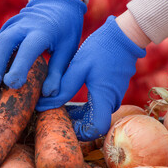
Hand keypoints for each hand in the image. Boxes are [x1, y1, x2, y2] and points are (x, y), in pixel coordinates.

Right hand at [0, 0, 86, 94]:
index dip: (19, 66)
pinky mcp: (6, 29)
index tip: (12, 84)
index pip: (28, 49)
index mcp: (43, 31)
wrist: (57, 3)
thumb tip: (48, 94)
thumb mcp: (68, 50)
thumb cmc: (65, 30)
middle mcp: (24, 26)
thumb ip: (58, 72)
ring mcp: (13, 25)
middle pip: (3, 43)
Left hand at [36, 16, 146, 140]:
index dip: (79, 132)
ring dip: (75, 115)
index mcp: (104, 98)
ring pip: (93, 116)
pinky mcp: (110, 92)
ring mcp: (112, 97)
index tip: (63, 122)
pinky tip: (67, 98)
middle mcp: (111, 102)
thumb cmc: (101, 48)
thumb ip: (62, 88)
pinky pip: (96, 107)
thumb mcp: (78, 67)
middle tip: (53, 113)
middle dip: (72, 123)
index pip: (95, 129)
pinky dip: (82, 108)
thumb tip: (43, 105)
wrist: (124, 36)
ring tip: (56, 104)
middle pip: (92, 125)